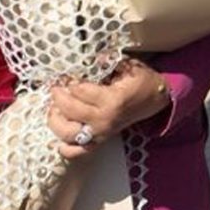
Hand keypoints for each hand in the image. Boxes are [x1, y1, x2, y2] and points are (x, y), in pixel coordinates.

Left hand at [46, 57, 171, 157]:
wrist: (155, 100)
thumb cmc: (141, 81)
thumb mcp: (128, 65)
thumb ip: (106, 61)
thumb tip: (88, 57)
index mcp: (112, 100)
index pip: (80, 91)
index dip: (70, 81)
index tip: (67, 76)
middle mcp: (104, 120)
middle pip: (70, 110)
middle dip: (59, 96)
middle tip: (57, 88)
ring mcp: (101, 133)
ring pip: (67, 133)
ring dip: (55, 120)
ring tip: (54, 108)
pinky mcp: (100, 141)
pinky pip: (77, 152)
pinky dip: (65, 148)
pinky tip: (60, 136)